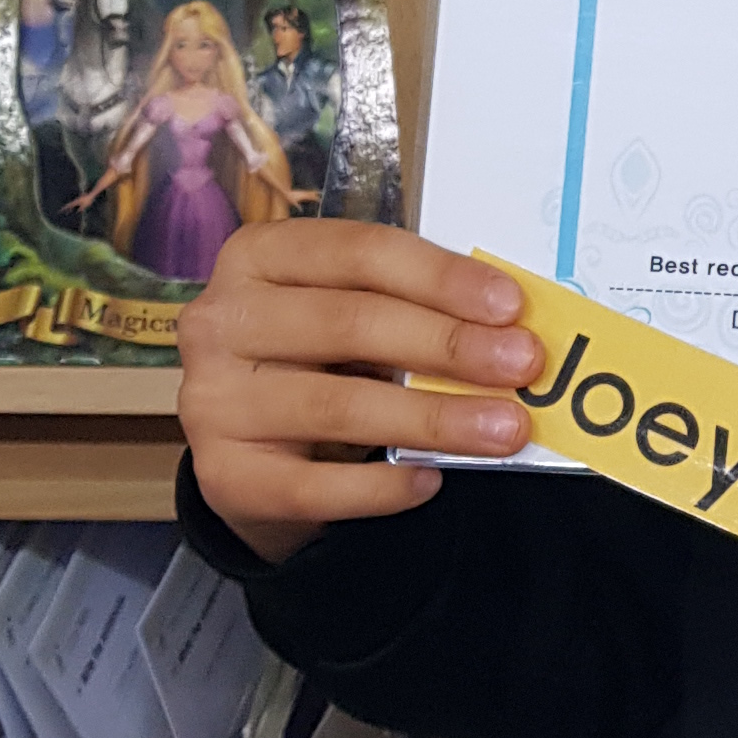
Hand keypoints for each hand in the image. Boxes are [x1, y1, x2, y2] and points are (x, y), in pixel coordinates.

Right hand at [176, 219, 543, 560]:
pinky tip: (431, 480)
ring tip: (505, 428)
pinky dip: (382, 486)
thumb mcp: (347, 310)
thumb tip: (508, 328)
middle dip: (449, 345)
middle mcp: (221, 321)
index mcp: (258, 256)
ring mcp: (213, 401)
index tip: (510, 305)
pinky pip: (316, 486)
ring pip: (340, 405)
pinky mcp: (224, 475)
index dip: (441, 277)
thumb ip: (408, 306)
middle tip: (523, 365)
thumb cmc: (315, 359)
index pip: (360, 252)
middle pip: (350, 323)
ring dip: (436, 418)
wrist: (246, 449)